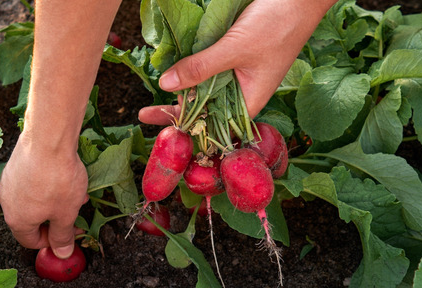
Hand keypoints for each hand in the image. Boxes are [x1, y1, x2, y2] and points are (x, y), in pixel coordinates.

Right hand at [0, 131, 87, 258]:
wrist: (48, 138)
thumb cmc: (57, 179)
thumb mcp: (66, 214)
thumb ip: (63, 236)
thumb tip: (61, 253)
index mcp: (17, 220)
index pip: (30, 241)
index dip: (52, 242)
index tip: (69, 234)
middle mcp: (7, 203)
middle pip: (31, 220)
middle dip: (56, 219)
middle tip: (75, 213)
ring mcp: (9, 182)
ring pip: (33, 200)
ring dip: (54, 201)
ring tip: (75, 193)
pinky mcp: (14, 165)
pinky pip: (31, 183)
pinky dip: (47, 185)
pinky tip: (64, 176)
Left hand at [140, 0, 333, 124]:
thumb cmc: (277, 25)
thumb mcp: (234, 49)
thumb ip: (200, 68)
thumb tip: (166, 86)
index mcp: (250, 102)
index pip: (213, 125)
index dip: (186, 129)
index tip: (159, 129)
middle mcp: (243, 92)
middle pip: (206, 110)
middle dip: (178, 113)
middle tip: (144, 114)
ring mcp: (238, 75)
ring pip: (205, 90)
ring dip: (182, 92)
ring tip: (153, 100)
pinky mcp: (234, 57)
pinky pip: (209, 70)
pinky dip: (192, 71)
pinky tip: (173, 73)